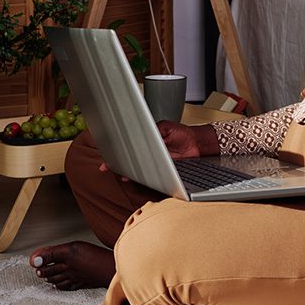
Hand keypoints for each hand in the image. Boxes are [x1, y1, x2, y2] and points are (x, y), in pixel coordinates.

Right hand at [97, 121, 220, 179]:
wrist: (197, 144)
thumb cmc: (182, 133)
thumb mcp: (165, 127)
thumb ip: (154, 130)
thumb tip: (143, 133)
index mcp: (148, 140)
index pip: (129, 145)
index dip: (117, 150)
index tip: (108, 154)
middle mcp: (149, 152)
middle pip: (130, 159)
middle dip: (118, 163)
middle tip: (107, 166)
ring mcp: (155, 162)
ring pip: (137, 169)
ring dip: (127, 171)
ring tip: (120, 173)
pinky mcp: (162, 171)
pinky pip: (149, 175)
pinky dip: (141, 177)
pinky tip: (135, 177)